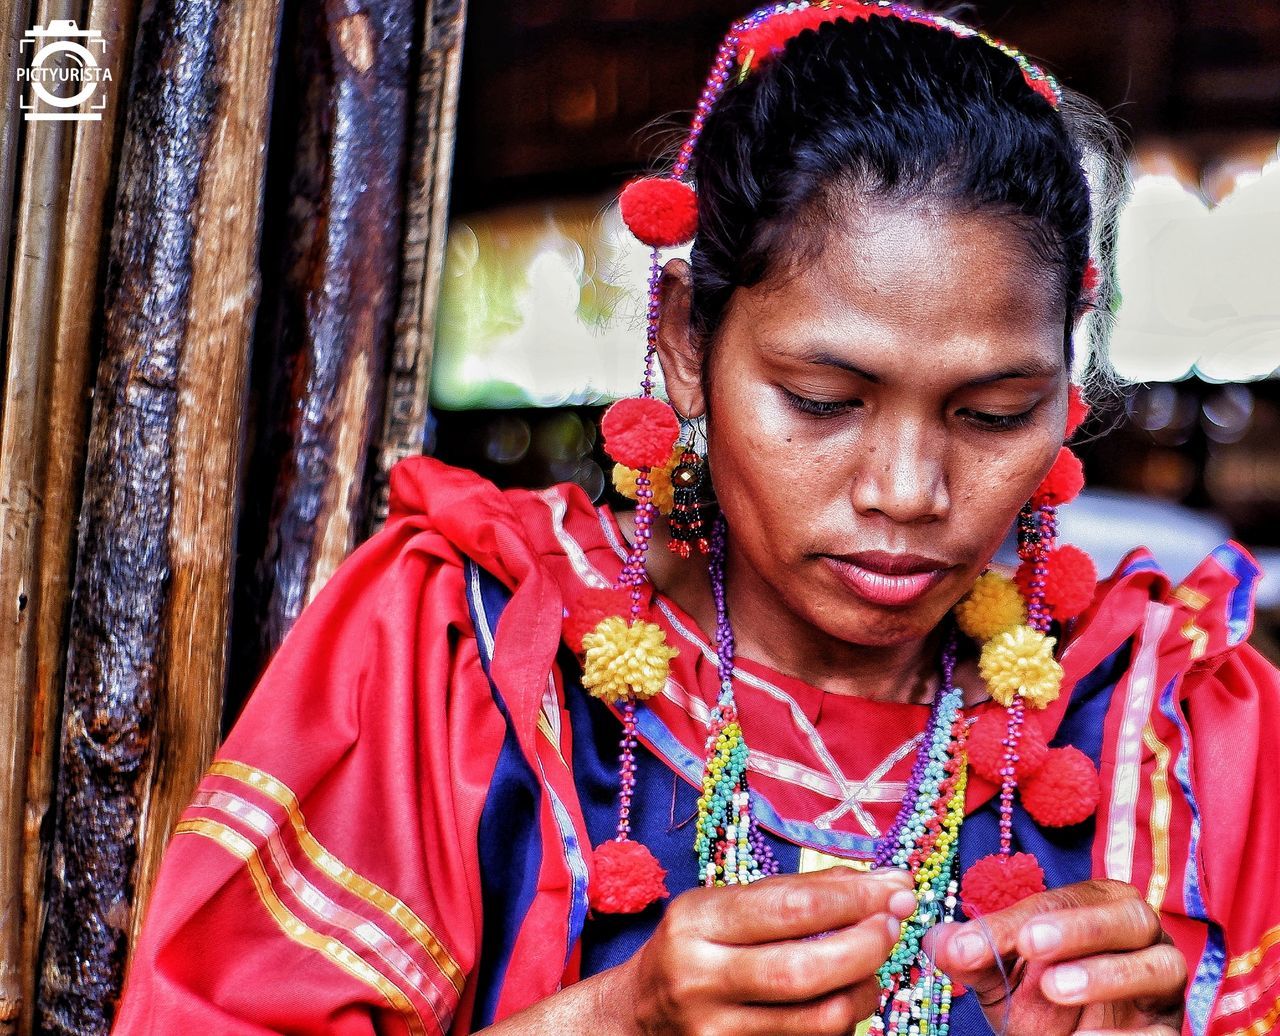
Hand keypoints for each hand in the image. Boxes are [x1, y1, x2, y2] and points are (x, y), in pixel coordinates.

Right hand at [619, 867, 916, 1035]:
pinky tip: (845, 996)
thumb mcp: (726, 905)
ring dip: (863, 988)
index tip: (895, 888)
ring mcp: (715, 1032)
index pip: (789, 908)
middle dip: (866, 945)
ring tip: (873, 965)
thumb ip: (796, 892)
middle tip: (895, 925)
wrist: (637, 1016)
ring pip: (817, 1019)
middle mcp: (700, 977)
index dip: (853, 899)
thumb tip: (881, 883)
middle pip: (805, 970)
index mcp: (696, 921)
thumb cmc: (693, 948)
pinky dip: (841, 1020)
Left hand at [931, 878, 1185, 1034]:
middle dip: (1079, 928)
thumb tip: (939, 943)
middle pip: (1129, 917)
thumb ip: (967, 953)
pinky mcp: (1169, 1033)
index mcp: (1098, 906)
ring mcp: (1162, 986)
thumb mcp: (995, 973)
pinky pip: (1163, 1032)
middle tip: (1031, 948)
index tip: (974, 944)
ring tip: (1055, 990)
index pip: (1064, 899)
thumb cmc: (1032, 998)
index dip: (1017, 919)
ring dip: (1107, 975)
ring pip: (1160, 966)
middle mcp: (1141, 938)